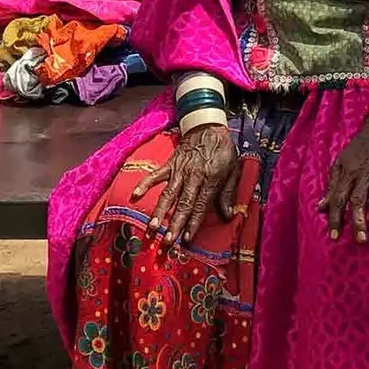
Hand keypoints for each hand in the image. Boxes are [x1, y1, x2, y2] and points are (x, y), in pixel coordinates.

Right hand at [148, 123, 240, 249]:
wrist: (208, 126)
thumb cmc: (223, 150)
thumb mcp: (233, 170)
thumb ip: (229, 193)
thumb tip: (228, 215)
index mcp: (210, 180)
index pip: (200, 206)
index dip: (193, 223)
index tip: (186, 238)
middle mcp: (193, 177)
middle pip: (182, 204)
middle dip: (174, 224)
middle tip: (167, 241)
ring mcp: (179, 170)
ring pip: (168, 194)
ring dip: (159, 211)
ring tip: (152, 227)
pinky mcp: (170, 164)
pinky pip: (155, 175)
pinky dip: (145, 184)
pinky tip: (135, 195)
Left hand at [319, 112, 368, 244]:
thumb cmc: (357, 149)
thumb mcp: (340, 163)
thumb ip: (331, 186)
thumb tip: (320, 208)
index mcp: (348, 174)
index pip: (339, 198)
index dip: (336, 218)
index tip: (334, 237)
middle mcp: (363, 175)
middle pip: (359, 199)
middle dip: (359, 220)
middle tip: (360, 240)